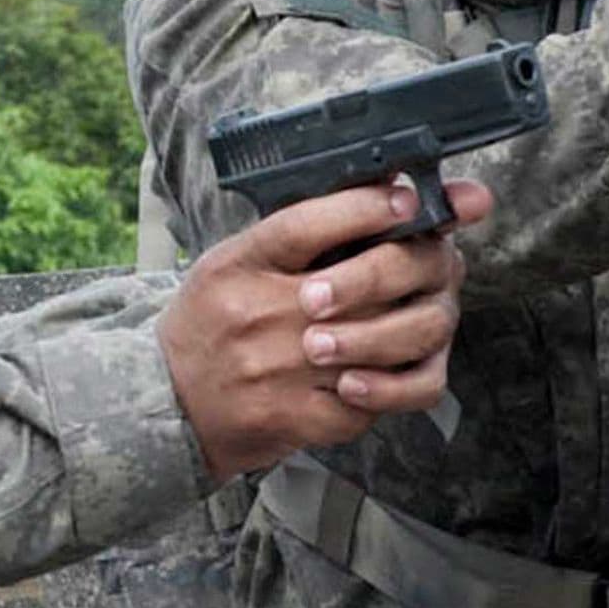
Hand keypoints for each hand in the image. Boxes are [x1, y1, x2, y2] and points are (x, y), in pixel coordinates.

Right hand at [157, 178, 489, 481]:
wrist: (168, 400)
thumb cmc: (211, 321)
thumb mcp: (233, 261)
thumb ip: (296, 232)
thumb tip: (378, 190)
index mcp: (238, 266)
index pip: (304, 225)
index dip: (363, 208)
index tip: (405, 199)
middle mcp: (256, 314)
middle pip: (356, 285)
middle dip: (410, 267)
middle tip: (439, 257)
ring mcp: (277, 371)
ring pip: (375, 346)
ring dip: (410, 329)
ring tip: (419, 315)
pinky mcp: (293, 417)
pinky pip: (365, 403)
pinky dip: (388, 388)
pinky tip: (386, 371)